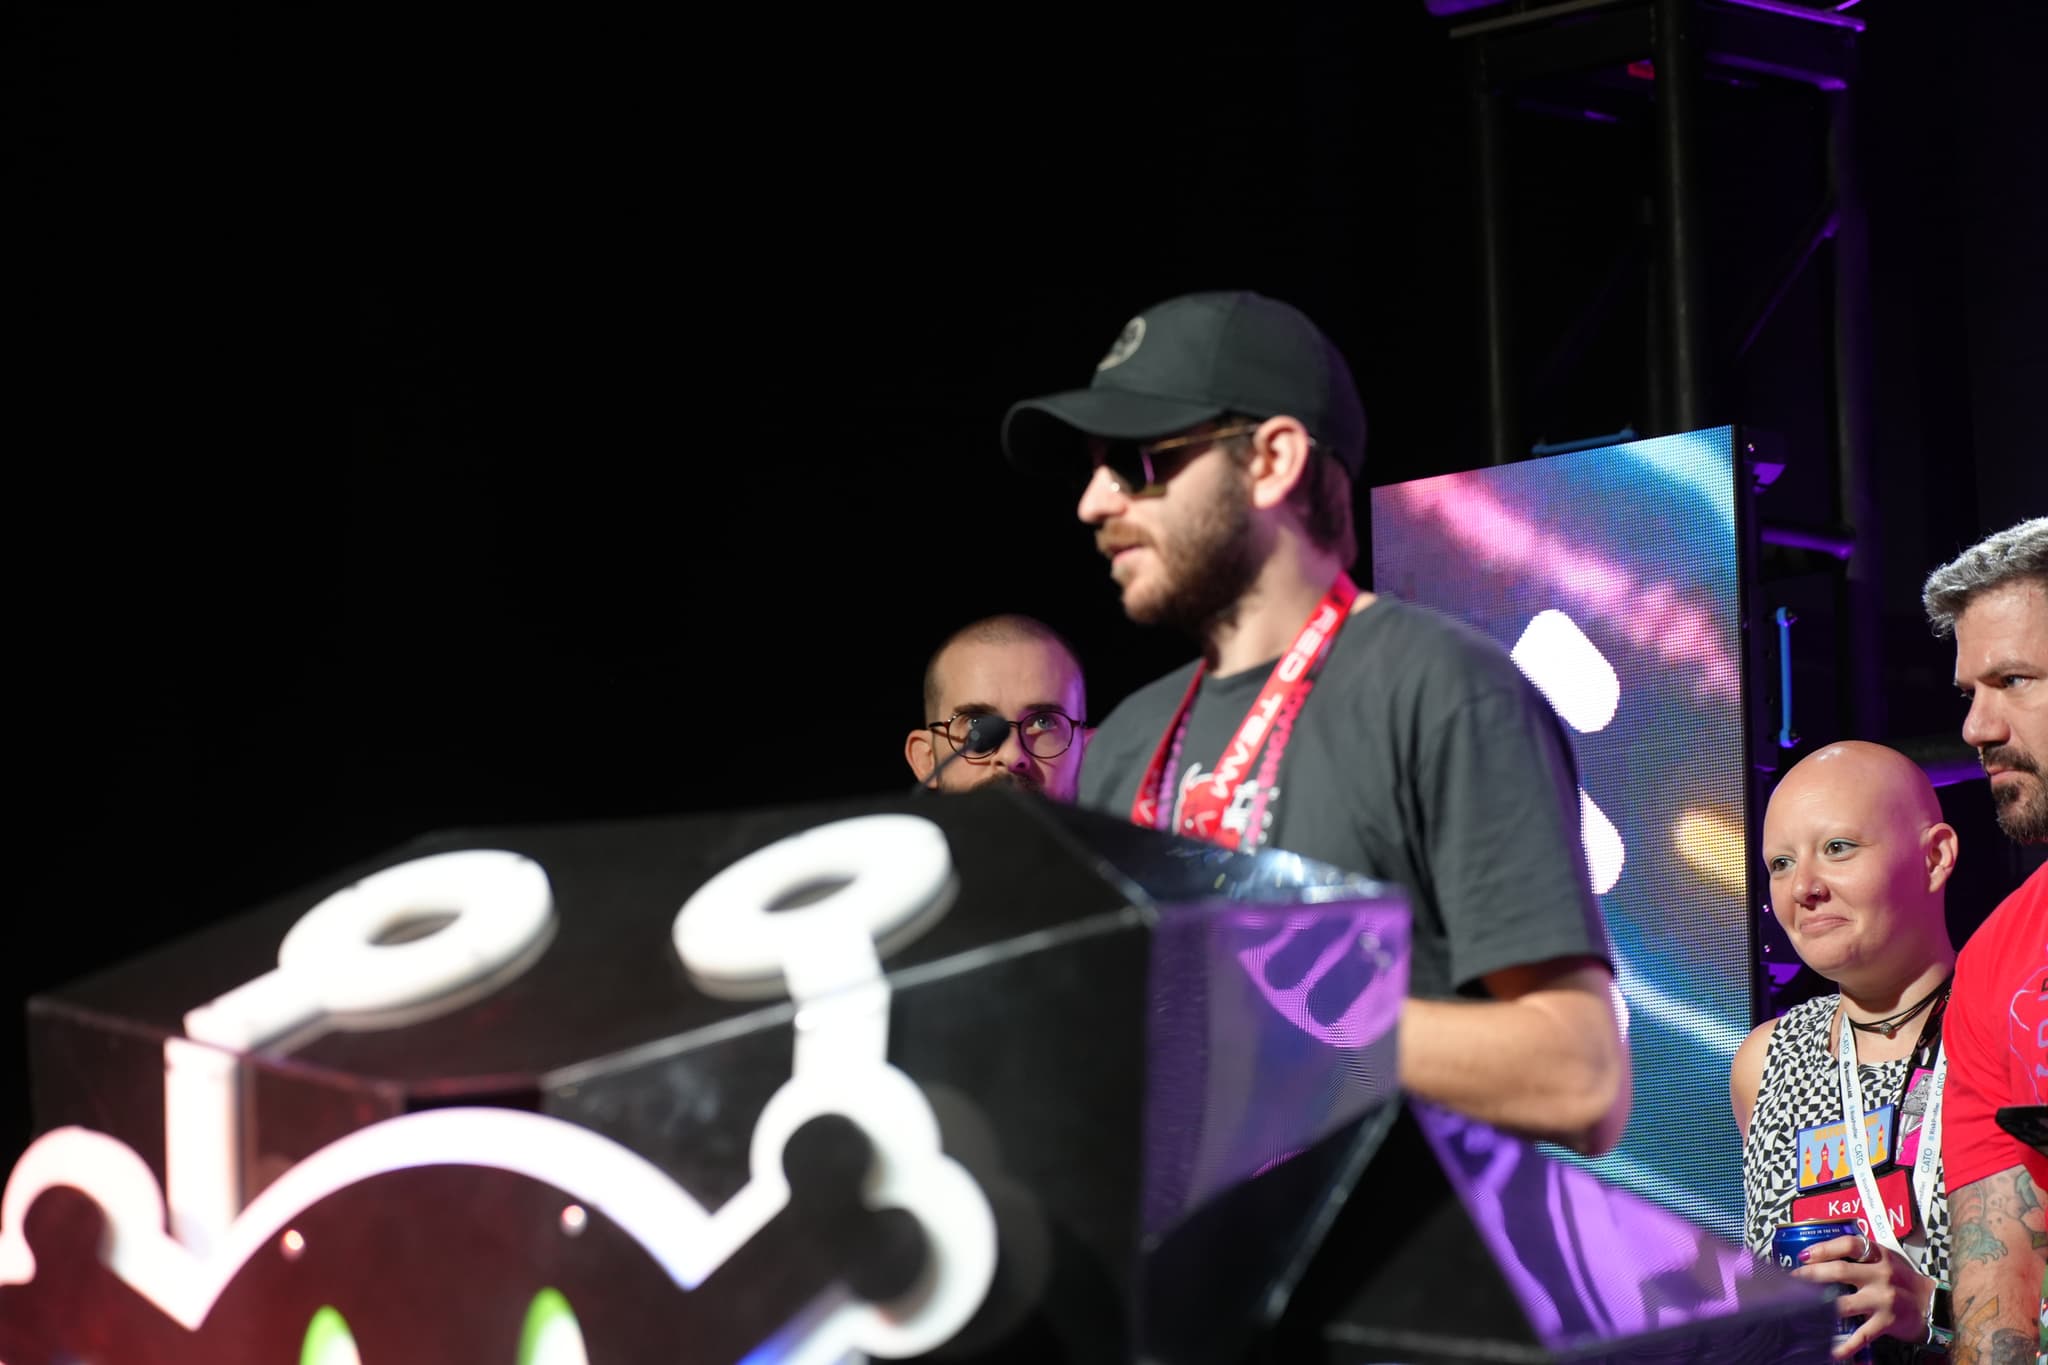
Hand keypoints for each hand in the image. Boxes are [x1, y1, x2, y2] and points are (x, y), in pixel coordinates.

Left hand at [1789, 1233, 1932, 1358]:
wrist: (1931, 1304)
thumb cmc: (1901, 1278)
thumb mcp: (1886, 1258)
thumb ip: (1860, 1254)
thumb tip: (1818, 1254)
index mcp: (1879, 1255)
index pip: (1849, 1244)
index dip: (1823, 1248)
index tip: (1802, 1255)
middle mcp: (1881, 1275)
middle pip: (1839, 1271)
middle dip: (1811, 1275)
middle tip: (1792, 1281)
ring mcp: (1883, 1299)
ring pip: (1844, 1303)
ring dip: (1819, 1307)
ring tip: (1799, 1309)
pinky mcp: (1887, 1322)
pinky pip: (1861, 1335)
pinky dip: (1845, 1345)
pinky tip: (1830, 1350)